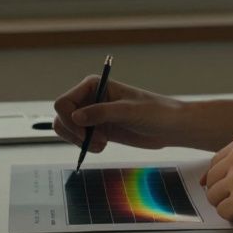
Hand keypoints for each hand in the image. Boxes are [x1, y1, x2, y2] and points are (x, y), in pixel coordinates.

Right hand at [52, 77, 184, 150]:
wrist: (170, 127)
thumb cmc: (155, 112)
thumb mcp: (128, 111)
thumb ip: (102, 112)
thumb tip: (76, 117)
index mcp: (93, 85)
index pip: (64, 102)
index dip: (69, 119)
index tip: (84, 133)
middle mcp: (90, 98)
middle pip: (62, 116)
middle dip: (72, 132)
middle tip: (90, 141)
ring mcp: (93, 115)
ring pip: (67, 128)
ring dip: (78, 141)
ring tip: (99, 145)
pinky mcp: (99, 129)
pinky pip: (80, 139)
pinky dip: (85, 146)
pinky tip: (102, 147)